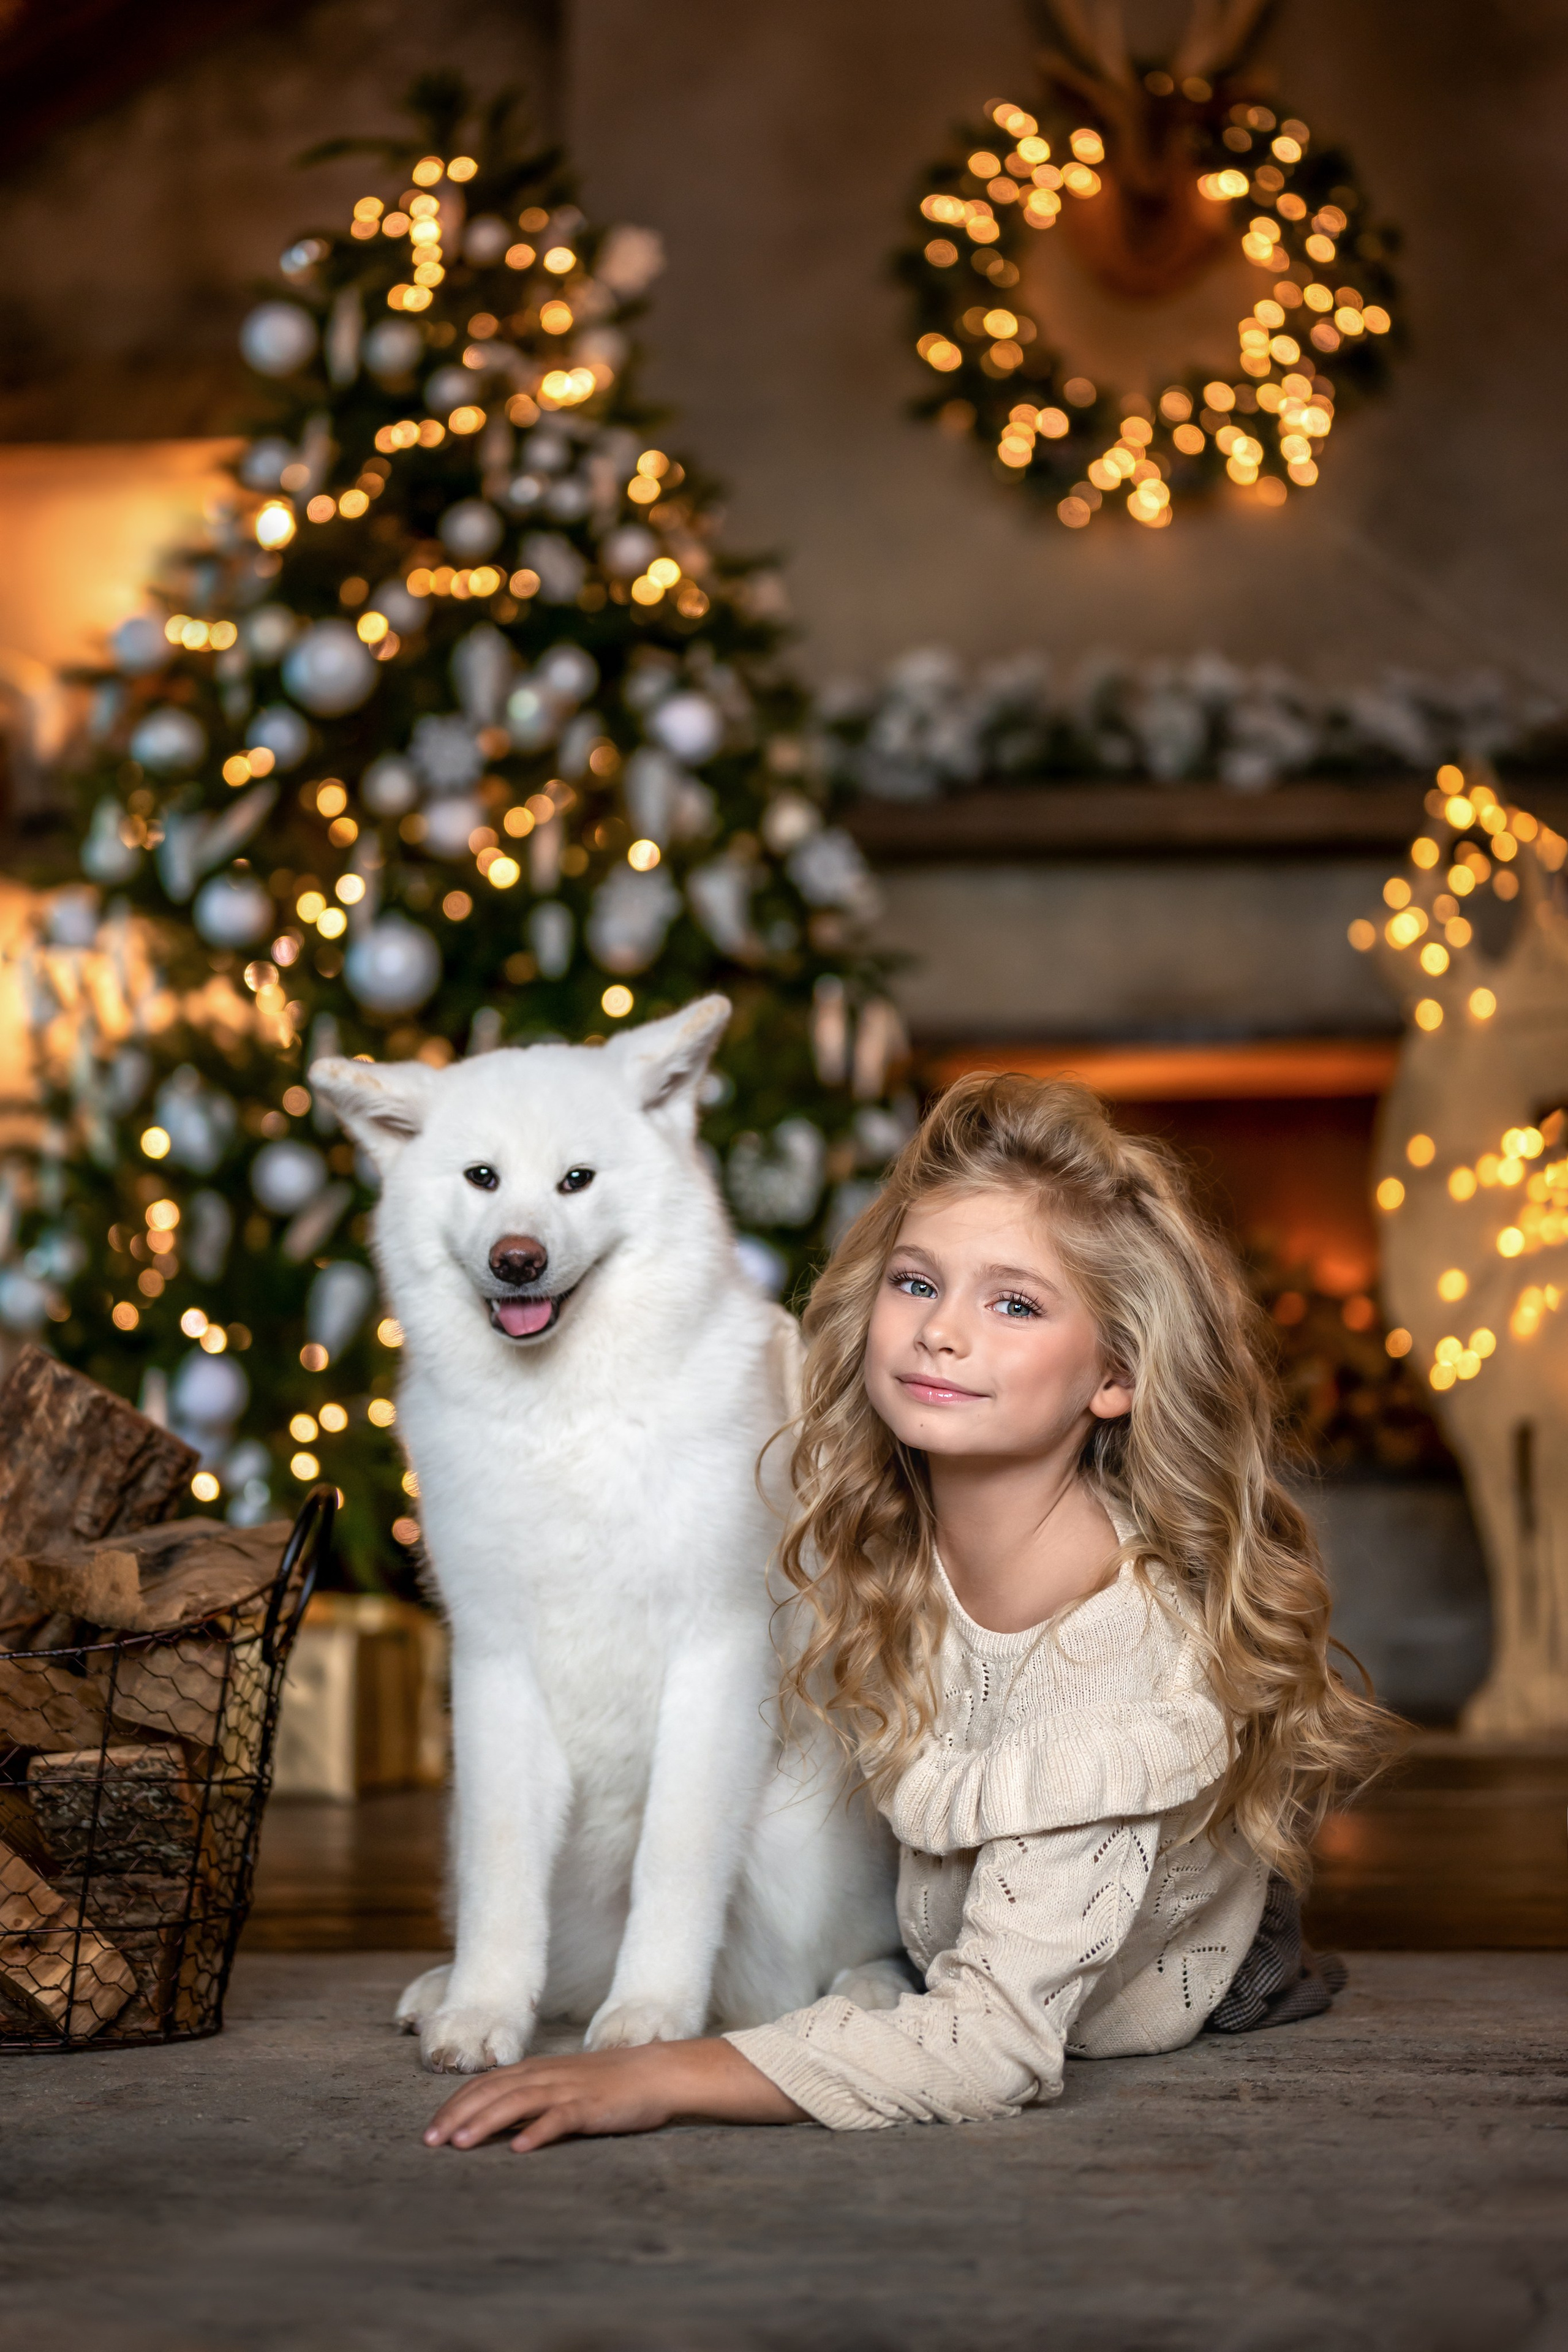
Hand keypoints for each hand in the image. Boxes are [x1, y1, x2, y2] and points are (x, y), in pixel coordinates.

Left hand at [422, 2035, 802, 2151]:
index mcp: (541, 2070)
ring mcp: (571, 2088)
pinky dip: (538, 2132)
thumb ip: (537, 2098)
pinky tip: (519, 2150)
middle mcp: (550, 2075)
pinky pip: (562, 2118)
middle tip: (429, 2142)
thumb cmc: (614, 2083)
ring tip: (461, 2145)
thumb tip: (501, 2123)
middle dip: (458, 2115)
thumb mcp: (569, 2084)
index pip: (488, 2083)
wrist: (662, 2071)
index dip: (457, 2103)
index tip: (431, 2128)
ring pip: (519, 2102)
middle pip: (494, 2091)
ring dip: (487, 2123)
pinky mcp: (593, 2106)